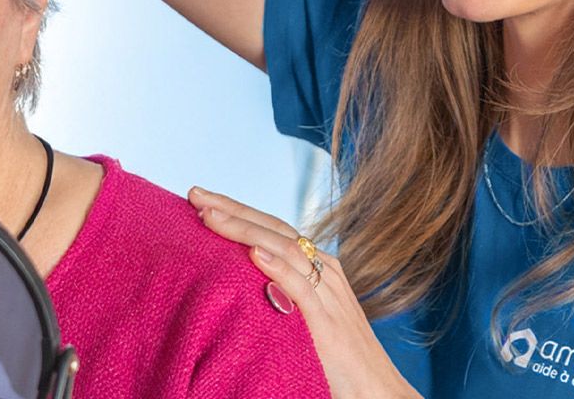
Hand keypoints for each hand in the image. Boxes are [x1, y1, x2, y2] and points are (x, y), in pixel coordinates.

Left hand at [189, 187, 424, 398]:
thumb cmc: (338, 359)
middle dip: (233, 209)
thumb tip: (242, 277)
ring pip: (285, 248)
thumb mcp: (304, 315)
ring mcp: (328, 294)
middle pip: (274, 229)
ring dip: (245, 229)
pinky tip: (254, 253)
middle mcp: (323, 272)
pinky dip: (279, 267)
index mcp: (317, 268)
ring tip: (211, 216)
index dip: (238, 211)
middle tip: (195, 194)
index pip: (272, 228)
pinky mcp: (329, 323)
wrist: (378, 391)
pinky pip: (302, 288)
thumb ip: (280, 292)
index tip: (202, 200)